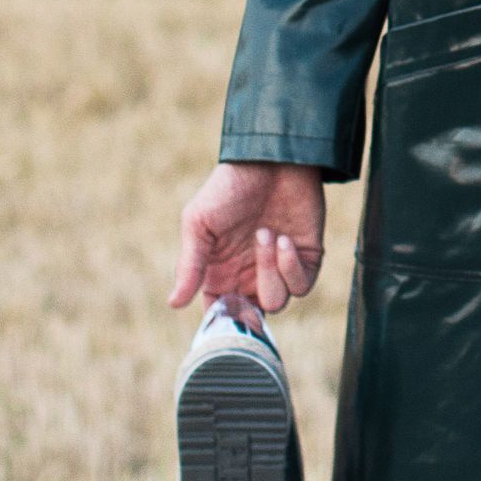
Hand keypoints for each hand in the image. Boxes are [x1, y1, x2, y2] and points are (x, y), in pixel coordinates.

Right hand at [169, 161, 326, 315]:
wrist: (272, 160)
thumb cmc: (228, 188)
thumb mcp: (199, 223)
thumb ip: (190, 265)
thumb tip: (174, 303)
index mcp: (221, 272)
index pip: (220, 312)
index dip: (222, 320)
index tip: (223, 313)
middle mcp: (250, 275)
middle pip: (251, 315)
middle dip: (250, 301)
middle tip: (246, 263)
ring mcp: (279, 269)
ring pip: (276, 302)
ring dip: (270, 271)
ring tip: (265, 233)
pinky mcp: (306, 259)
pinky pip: (301, 286)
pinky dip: (291, 267)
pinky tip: (284, 240)